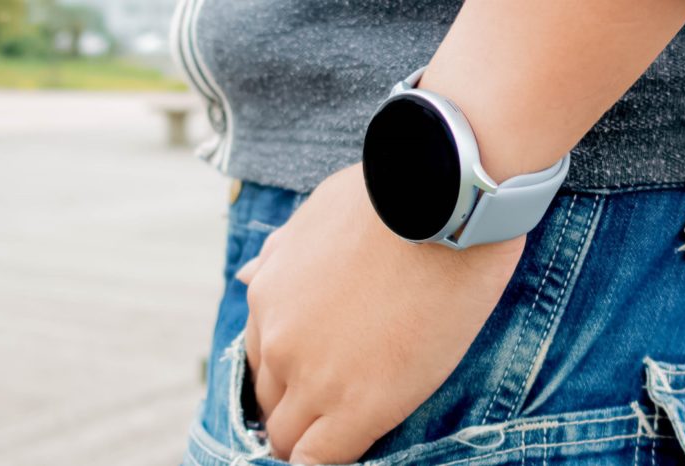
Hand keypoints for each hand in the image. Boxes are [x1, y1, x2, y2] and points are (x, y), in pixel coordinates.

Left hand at [236, 164, 524, 464]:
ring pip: (289, 438)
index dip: (286, 377)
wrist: (439, 199)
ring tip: (339, 436)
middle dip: (294, 411)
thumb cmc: (388, 197)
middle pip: (271, 403)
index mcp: (266, 296)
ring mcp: (314, 377)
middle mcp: (278, 341)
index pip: (261, 361)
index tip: (313, 381)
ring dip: (308, 440)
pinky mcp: (360, 406)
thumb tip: (245, 276)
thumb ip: (278, 252)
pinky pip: (320, 462)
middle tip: (330, 413)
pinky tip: (343, 453)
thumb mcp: (315, 214)